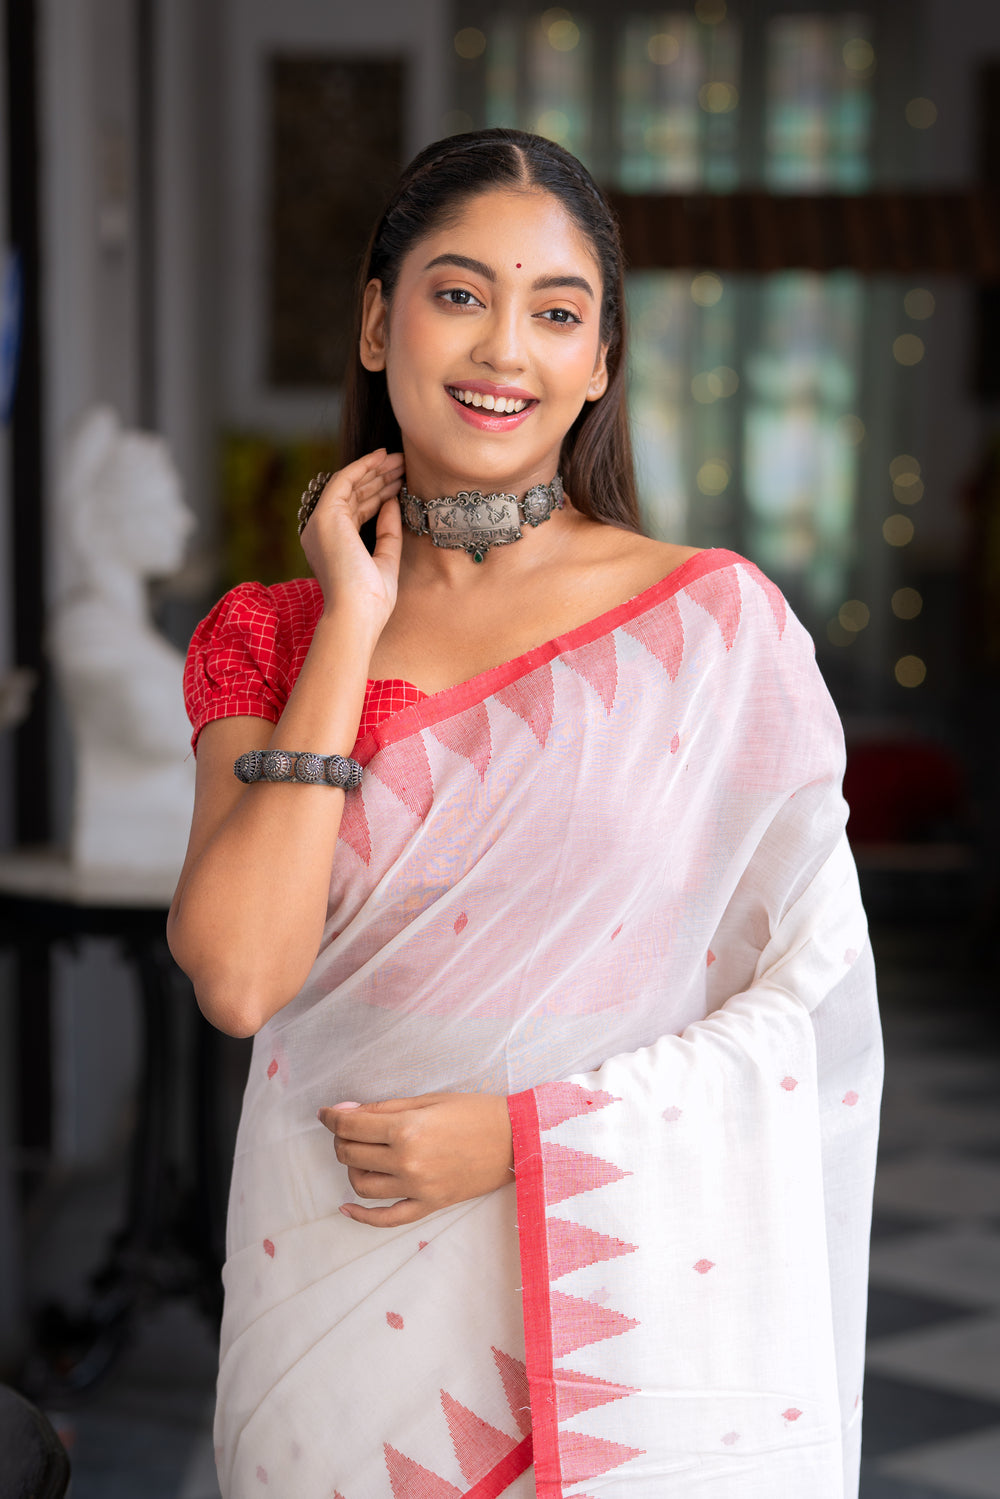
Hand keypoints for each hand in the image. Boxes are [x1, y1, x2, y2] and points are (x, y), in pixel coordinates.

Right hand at [299, 448, 404, 630]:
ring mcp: (321, 523)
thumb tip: (392, 502)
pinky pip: (344, 481)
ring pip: (349, 485)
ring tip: (401, 459)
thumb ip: (387, 532)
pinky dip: (362, 466)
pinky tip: (381, 457)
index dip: (378, 494)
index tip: (400, 482)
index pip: (356, 511)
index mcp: (333, 545)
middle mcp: (322, 531)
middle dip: (379, 478)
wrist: (357, 614)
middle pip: (353, 496)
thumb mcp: (385, 560)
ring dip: (376, 470)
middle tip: (404, 464)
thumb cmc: (371, 600)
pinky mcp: (326, 516)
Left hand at [318, 1092, 513, 1226]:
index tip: (326, 1113)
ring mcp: (418, 1188)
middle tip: (347, 1128)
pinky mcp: (429, 1206)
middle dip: (341, 1138)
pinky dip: (362, 1217)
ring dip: (351, 1168)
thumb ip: (384, 1108)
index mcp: (406, 1130)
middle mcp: (408, 1162)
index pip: (351, 1127)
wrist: (516, 1140)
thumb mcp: (428, 1100)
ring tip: (359, 1154)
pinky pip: (386, 1219)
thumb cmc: (475, 1111)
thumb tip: (345, 1111)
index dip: (332, 1117)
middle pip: (351, 1154)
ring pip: (362, 1185)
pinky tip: (346, 1208)